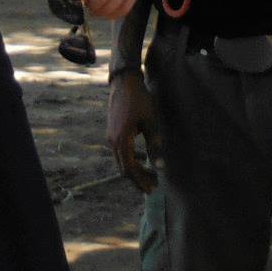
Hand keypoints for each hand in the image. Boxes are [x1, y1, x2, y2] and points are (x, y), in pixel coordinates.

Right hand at [107, 71, 157, 192]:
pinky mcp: (113, 131)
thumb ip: (154, 144)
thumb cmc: (139, 100)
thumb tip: (160, 166)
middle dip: (138, 178)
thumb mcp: (150, 121)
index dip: (140, 180)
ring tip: (150, 174)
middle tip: (152, 186)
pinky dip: (131, 158)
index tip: (151, 188)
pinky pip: (121, 151)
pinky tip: (143, 158)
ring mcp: (111, 136)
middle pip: (123, 167)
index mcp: (121, 140)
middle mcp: (113, 141)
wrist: (124, 82)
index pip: (129, 168)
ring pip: (121, 160)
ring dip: (135, 169)